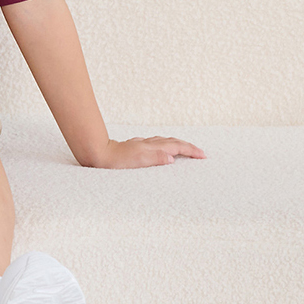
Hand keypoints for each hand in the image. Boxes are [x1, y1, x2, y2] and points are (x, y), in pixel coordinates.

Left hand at [91, 136, 205, 168]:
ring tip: (186, 149)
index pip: (177, 147)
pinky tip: (163, 148)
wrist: (100, 154)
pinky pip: (157, 144)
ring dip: (178, 144)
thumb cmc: (117, 161)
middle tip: (200, 153)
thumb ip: (155, 158)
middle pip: (173, 141)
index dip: (191, 150)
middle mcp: (150, 143)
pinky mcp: (137, 147)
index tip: (203, 155)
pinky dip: (166, 145)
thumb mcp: (137, 162)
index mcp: (153, 147)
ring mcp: (143, 144)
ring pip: (165, 141)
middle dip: (188, 146)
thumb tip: (172, 157)